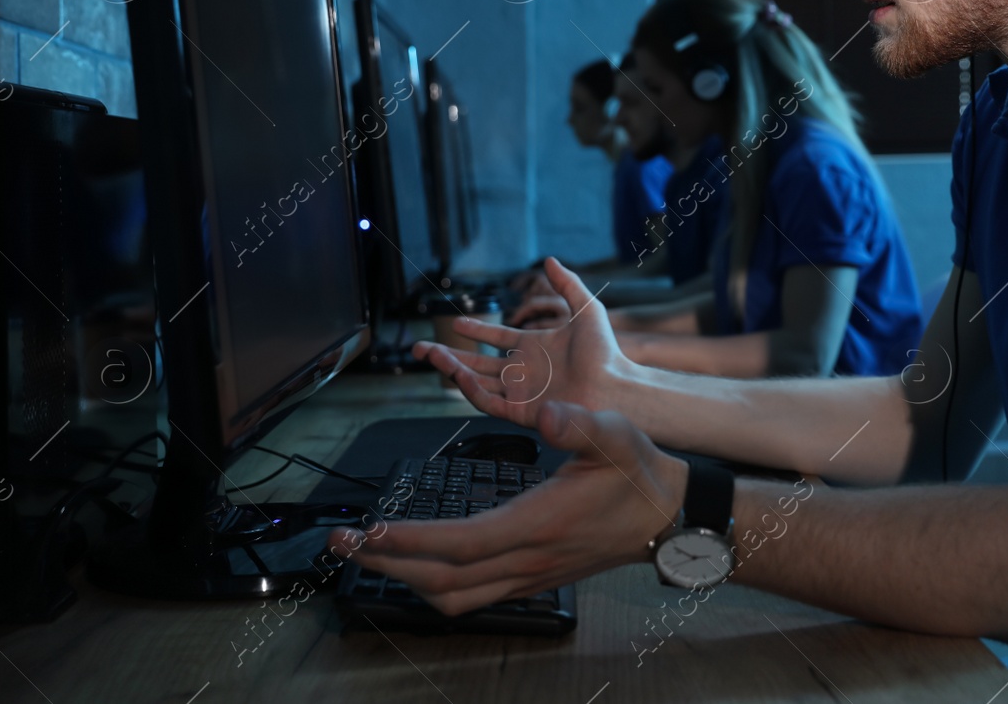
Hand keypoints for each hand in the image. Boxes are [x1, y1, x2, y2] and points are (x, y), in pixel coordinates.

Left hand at [327, 401, 686, 616]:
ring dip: (406, 579)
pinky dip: (433, 583)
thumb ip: (577, 423)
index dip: (410, 542)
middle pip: (443, 580)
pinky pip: (470, 594)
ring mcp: (527, 573)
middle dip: (387, 563)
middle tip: (343, 542)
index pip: (460, 544)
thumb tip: (546, 411)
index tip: (370, 530)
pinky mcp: (529, 576)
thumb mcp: (614, 433)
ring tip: (371, 552)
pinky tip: (417, 562)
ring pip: (453, 596)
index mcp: (538, 523)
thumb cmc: (636, 470)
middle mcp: (527, 557)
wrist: (664, 515)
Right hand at [414, 257, 633, 429]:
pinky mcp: (521, 412)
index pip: (496, 339)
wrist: (614, 386)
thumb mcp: (586, 309)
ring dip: (452, 370)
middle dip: (448, 356)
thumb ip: (568, 284)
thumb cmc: (606, 354)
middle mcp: (523, 371)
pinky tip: (457, 374)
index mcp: (534, 348)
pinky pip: (488, 402)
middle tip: (422, 347)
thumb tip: (550, 260)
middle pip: (477, 363)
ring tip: (430, 355)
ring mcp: (520, 392)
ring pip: (476, 382)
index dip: (476, 331)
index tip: (456, 323)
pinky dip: (471, 390)